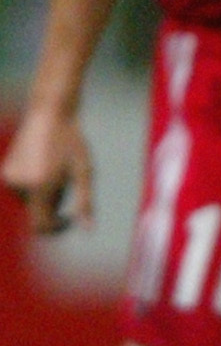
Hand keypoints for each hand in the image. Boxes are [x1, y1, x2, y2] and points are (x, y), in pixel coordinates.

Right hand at [2, 106, 92, 234]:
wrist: (49, 115)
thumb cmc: (72, 144)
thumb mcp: (84, 172)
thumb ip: (85, 203)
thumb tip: (87, 230)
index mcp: (41, 187)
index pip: (41, 226)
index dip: (56, 229)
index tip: (70, 219)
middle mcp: (21, 186)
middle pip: (37, 213)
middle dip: (53, 206)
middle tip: (66, 183)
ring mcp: (10, 179)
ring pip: (30, 202)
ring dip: (45, 195)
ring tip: (55, 169)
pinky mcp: (5, 173)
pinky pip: (23, 191)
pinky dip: (34, 186)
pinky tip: (42, 165)